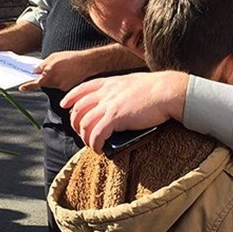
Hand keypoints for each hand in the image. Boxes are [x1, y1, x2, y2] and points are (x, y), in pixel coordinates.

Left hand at [19, 50, 85, 91]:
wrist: (86, 63)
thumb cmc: (70, 58)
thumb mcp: (53, 57)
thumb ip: (42, 65)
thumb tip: (35, 71)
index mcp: (50, 72)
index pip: (36, 82)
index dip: (28, 86)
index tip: (22, 88)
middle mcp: (55, 81)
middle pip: (43, 83)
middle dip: (42, 78)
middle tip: (44, 71)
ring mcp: (61, 86)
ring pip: (51, 84)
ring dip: (51, 79)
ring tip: (60, 69)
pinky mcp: (67, 88)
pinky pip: (58, 85)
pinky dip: (59, 80)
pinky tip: (66, 73)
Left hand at [60, 71, 188, 151]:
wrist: (167, 91)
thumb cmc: (156, 88)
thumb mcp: (132, 82)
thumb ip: (120, 91)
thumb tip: (118, 105)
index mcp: (109, 83)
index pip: (82, 88)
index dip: (70, 97)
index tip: (65, 105)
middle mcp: (105, 92)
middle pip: (78, 108)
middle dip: (75, 123)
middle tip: (81, 133)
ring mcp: (109, 105)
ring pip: (84, 123)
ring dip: (85, 137)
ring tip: (92, 144)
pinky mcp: (115, 118)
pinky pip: (97, 134)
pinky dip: (95, 144)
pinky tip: (99, 149)